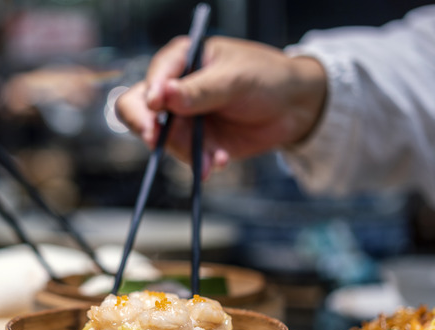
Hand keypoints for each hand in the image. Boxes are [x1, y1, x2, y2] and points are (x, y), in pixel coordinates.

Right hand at [115, 36, 326, 176]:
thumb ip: (199, 90)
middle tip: (155, 141)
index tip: (156, 108)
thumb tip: (162, 94)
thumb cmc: (266, 77)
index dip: (149, 95)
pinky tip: (221, 160)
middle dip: (147, 127)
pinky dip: (201, 163)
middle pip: (140, 110)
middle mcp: (176, 90)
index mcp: (181, 61)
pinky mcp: (197, 143)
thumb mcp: (234, 79)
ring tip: (211, 160)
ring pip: (164, 141)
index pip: (152, 78)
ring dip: (184, 153)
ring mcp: (184, 119)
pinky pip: (186, 158)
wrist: (295, 107)